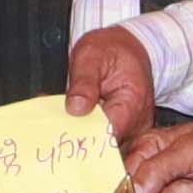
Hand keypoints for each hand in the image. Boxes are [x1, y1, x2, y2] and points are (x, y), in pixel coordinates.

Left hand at [63, 22, 163, 140]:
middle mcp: (138, 123)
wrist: (129, 47)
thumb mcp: (91, 55)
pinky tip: (75, 120)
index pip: (106, 135)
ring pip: (103, 145)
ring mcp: (133, 131)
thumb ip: (84, 81)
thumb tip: (76, 108)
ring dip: (81, 134)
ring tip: (66, 117)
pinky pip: (104, 140)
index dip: (81, 135)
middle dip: (78, 135)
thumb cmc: (112, 49)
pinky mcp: (126, 133)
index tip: (58, 129)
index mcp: (133, 103)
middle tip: (55, 123)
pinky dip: (87, 131)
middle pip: (104, 144)